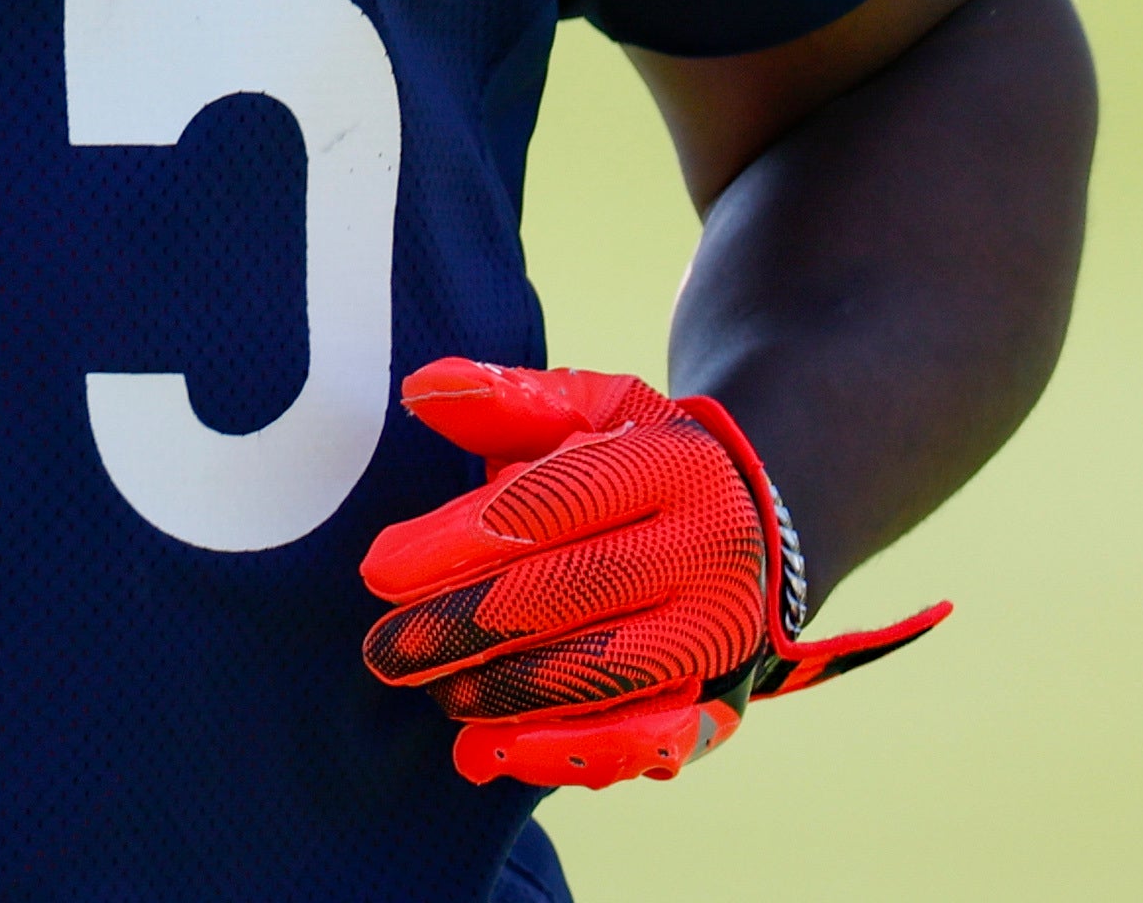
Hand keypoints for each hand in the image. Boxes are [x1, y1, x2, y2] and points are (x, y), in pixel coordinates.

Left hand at [358, 362, 947, 790]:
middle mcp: (709, 551)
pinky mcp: (722, 701)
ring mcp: (721, 634)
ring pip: (607, 674)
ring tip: (432, 696)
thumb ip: (506, 402)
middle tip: (384, 651)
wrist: (764, 528)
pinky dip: (565, 753)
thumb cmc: (642, 463)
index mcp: (673, 465)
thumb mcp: (592, 411)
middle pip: (575, 592)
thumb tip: (421, 387)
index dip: (460, 539)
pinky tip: (490, 755)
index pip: (555, 503)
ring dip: (508, 694)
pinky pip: (645, 741)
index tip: (378, 569)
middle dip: (466, 625)